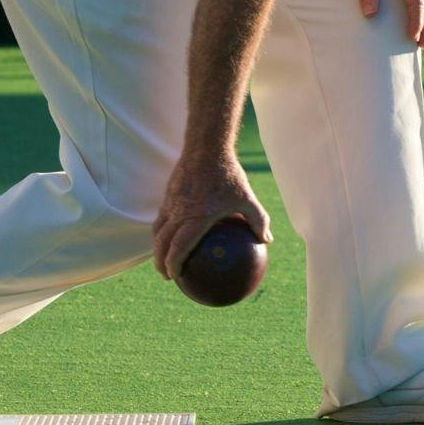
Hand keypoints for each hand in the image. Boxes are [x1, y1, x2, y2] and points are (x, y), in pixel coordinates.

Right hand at [151, 154, 272, 280]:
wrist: (206, 148)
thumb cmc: (229, 174)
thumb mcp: (248, 197)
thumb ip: (258, 220)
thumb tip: (266, 240)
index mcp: (196, 217)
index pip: (179, 246)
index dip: (173, 263)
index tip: (175, 276)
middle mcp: (179, 212)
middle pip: (162, 242)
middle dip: (160, 262)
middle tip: (167, 276)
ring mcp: (170, 203)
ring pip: (157, 230)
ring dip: (157, 248)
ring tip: (162, 259)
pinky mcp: (168, 194)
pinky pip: (161, 217)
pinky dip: (162, 231)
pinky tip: (171, 234)